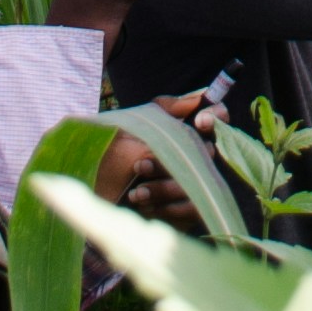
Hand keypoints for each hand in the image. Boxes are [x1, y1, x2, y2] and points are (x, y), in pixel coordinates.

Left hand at [94, 90, 212, 230]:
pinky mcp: (188, 212)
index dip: (216, 117)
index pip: (216, 119)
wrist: (94, 197)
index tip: (200, 121)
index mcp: (182, 134)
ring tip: (135, 193)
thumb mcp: (132, 126)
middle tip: (138, 165)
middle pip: (206, 154)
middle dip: (170, 162)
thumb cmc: (110, 158)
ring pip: (197, 184)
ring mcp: (191, 186)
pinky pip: (193, 210)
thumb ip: (165, 109)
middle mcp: (192, 158)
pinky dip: (168, 208)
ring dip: (164, 188)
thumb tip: (198, 98)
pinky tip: (143, 206)